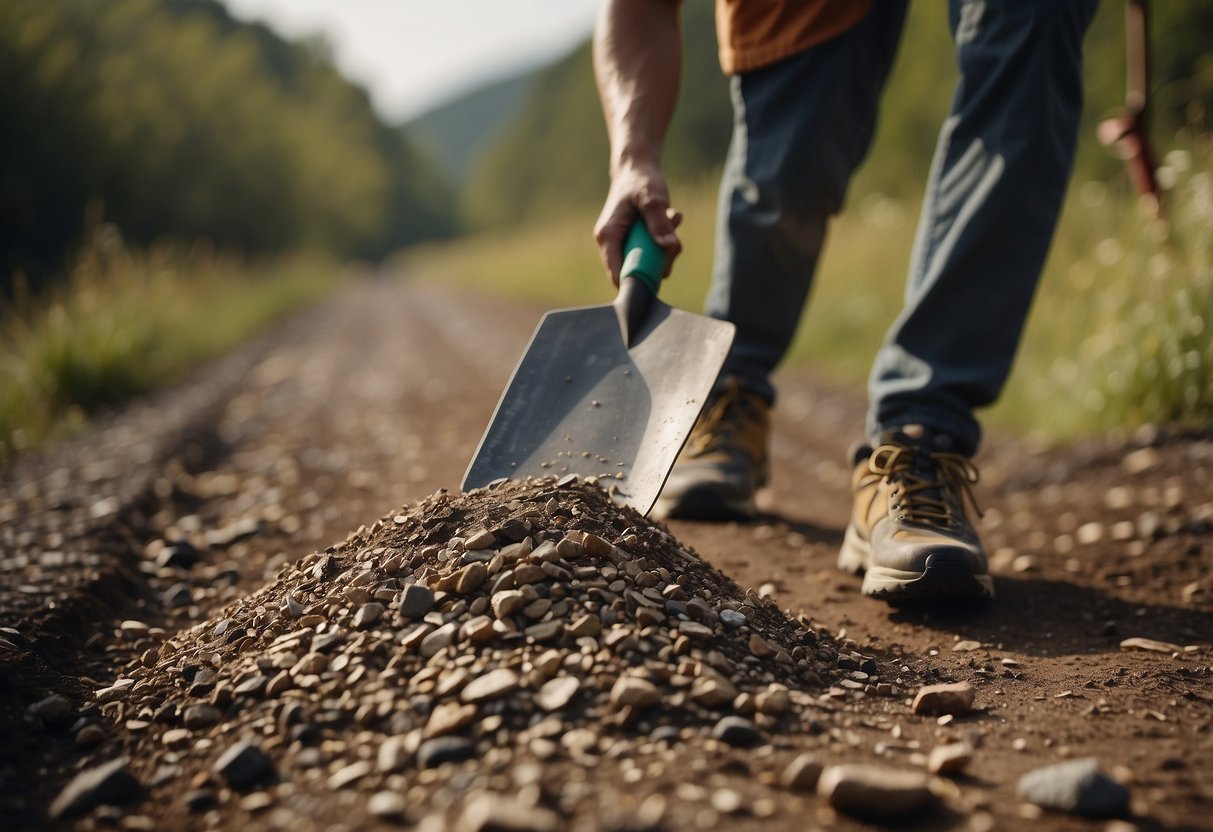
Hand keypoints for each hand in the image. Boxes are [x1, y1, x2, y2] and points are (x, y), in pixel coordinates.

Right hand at [593, 161, 682, 286]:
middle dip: (660, 257)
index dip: (637, 280)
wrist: (637, 170)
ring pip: (650, 264)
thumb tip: (668, 246)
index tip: (660, 271)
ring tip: (671, 217)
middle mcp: (613, 245)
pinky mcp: (637, 244)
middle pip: (637, 272)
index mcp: (608, 236)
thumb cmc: (640, 181)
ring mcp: (625, 246)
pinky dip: (667, 240)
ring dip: (667, 246)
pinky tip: (668, 218)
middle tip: (673, 234)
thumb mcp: (652, 197)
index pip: (617, 274)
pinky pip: (655, 254)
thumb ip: (659, 222)